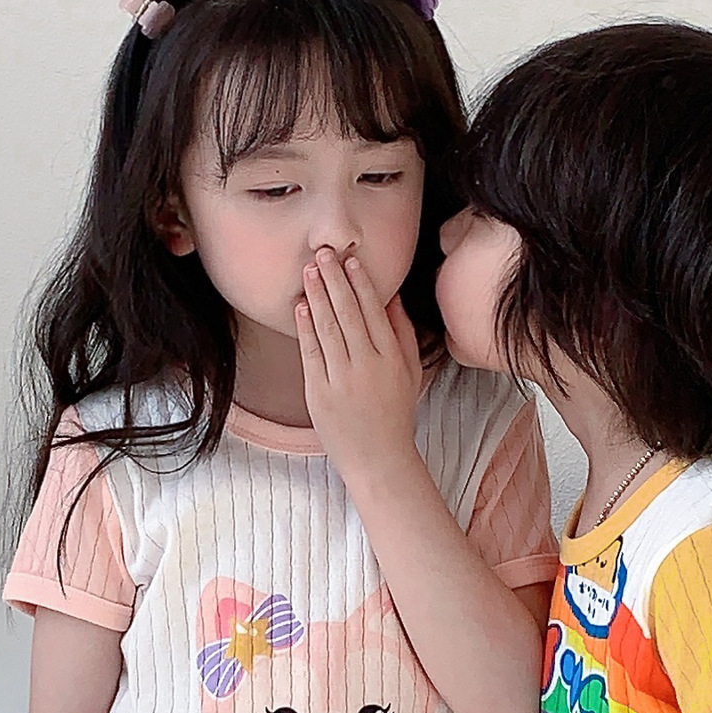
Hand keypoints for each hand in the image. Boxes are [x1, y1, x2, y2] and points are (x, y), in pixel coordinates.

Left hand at [296, 247, 424, 481]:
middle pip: (348, 313)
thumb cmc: (395, 414)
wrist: (379, 459)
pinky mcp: (319, 393)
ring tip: (309, 271)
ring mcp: (341, 379)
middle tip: (324, 253)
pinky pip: (311, 353)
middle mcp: (367, 365)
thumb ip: (402, 332)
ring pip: (328, 328)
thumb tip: (391, 297)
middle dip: (335, 280)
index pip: (374, 311)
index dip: (360, 284)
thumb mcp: (410, 371)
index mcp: (391, 358)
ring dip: (317, 296)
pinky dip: (305, 327)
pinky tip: (301, 306)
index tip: (351, 261)